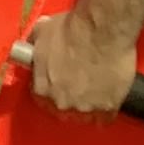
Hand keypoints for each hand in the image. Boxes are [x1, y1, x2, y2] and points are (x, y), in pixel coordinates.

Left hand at [23, 0, 139, 116]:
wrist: (101, 29)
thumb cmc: (71, 28)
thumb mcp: (42, 33)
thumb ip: (35, 46)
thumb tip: (33, 45)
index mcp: (42, 89)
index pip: (42, 98)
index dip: (52, 88)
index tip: (60, 81)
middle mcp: (61, 103)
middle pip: (64, 108)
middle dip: (71, 97)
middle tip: (81, 82)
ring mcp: (85, 108)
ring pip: (86, 114)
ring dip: (90, 103)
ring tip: (97, 88)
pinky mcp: (108, 107)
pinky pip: (106, 115)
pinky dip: (108, 107)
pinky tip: (110, 95)